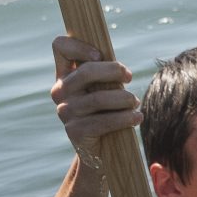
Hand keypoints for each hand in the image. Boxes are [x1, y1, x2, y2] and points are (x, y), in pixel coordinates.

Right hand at [49, 35, 140, 152]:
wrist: (100, 151)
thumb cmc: (106, 111)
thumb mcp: (102, 87)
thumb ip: (104, 73)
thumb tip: (119, 68)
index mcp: (64, 74)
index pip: (60, 46)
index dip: (79, 45)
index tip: (100, 55)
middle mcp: (59, 91)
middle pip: (86, 71)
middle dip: (113, 71)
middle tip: (129, 77)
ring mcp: (65, 111)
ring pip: (99, 98)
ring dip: (124, 98)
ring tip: (135, 102)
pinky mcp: (75, 131)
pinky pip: (104, 121)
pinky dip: (125, 118)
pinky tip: (136, 118)